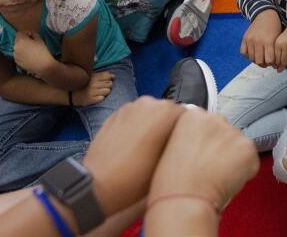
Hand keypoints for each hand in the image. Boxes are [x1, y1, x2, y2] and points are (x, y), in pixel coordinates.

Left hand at [13, 30, 52, 75]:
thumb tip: (30, 34)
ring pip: (17, 48)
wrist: (44, 66)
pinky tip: (29, 57)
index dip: (26, 33)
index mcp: (20, 41)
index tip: (32, 36)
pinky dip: (22, 54)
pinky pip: (18, 55)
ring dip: (22, 47)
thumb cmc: (43, 51)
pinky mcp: (16, 62)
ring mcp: (15, 55)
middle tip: (32, 43)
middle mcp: (15, 47)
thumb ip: (34, 34)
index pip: (20, 33)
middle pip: (17, 40)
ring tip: (30, 51)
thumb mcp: (40, 40)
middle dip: (23, 40)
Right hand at [72, 71, 113, 105]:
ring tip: (99, 92)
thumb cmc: (82, 84)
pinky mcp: (91, 100)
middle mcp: (93, 83)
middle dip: (107, 86)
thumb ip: (102, 75)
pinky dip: (100, 98)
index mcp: (93, 76)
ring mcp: (92, 92)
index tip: (104, 82)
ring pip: (108, 91)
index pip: (108, 76)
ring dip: (105, 92)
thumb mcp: (90, 76)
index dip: (109, 79)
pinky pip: (102, 98)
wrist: (70, 94)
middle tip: (100, 88)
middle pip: (109, 84)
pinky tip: (96, 97)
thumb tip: (114, 76)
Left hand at [82, 96, 183, 215]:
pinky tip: (132, 145)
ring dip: (152, 124)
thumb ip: (180, 141)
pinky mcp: (115, 114)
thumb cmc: (137, 177)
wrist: (98, 184)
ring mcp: (130, 106)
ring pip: (150, 112)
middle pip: (168, 111)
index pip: (188, 115)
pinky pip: (134, 116)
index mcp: (167, 111)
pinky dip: (136, 126)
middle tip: (164, 148)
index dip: (186, 132)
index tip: (181, 147)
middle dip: (168, 125)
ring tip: (147, 147)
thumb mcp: (168, 161)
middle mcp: (149, 102)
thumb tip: (183, 135)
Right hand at [149, 106, 258, 211]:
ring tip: (217, 177)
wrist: (184, 199)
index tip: (201, 155)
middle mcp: (215, 117)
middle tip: (210, 168)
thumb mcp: (174, 148)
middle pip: (226, 133)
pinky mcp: (248, 148)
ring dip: (234, 160)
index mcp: (193, 115)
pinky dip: (244, 173)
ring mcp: (233, 132)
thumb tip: (208, 146)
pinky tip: (227, 181)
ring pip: (239, 147)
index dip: (206, 143)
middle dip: (222, 148)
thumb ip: (194, 139)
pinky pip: (251, 161)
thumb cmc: (174, 182)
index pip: (209, 124)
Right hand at [240, 9, 281, 66]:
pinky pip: (243, 53)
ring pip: (251, 58)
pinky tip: (254, 53)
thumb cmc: (275, 27)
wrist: (265, 15)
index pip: (269, 60)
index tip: (273, 61)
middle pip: (259, 61)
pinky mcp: (244, 38)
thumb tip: (276, 67)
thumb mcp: (278, 39)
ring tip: (261, 57)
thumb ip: (276, 52)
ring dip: (256, 60)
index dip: (272, 63)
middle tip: (267, 61)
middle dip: (264, 63)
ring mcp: (250, 39)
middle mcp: (258, 41)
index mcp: (268, 41)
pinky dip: (248, 55)